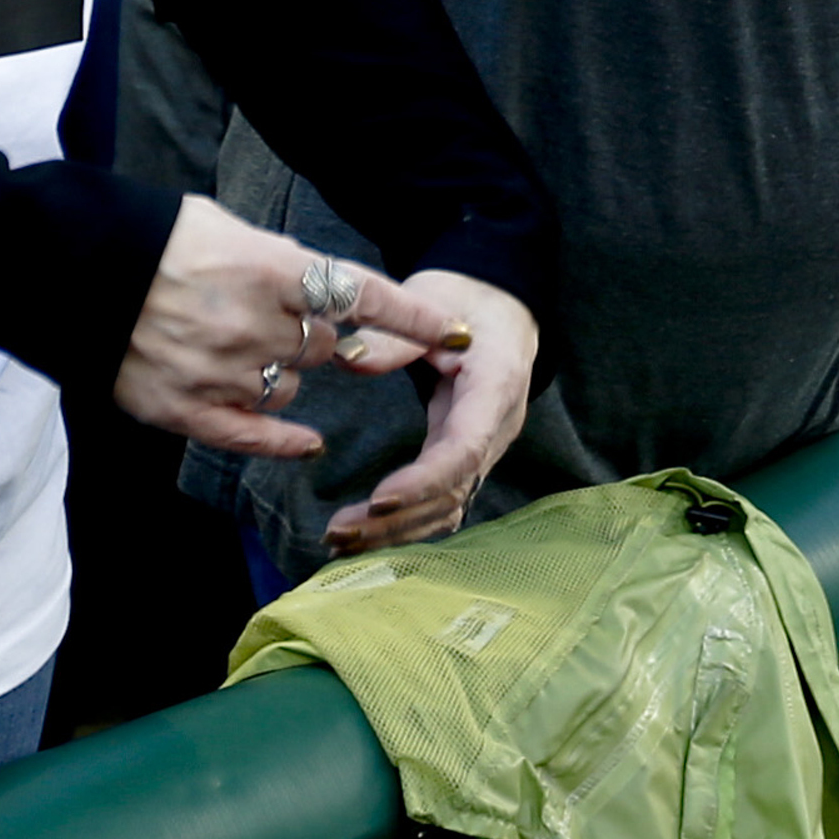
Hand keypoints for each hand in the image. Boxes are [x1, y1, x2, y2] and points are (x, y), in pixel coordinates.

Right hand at [110, 198, 470, 452]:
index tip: (457, 333)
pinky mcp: (183, 409)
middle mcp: (251, 323)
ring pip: (289, 389)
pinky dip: (282, 438)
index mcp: (267, 268)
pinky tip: (306, 441)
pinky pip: (252, 434)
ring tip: (240, 349)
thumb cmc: (158, 238)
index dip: (413, 318)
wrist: (77, 269)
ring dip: (283, 375)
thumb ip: (283, 266)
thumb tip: (328, 294)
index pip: (361, 295)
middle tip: (284, 321)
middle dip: (317, 338)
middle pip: (324, 347)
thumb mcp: (230, 229)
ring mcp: (217, 371)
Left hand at [327, 272, 535, 554]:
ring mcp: (486, 445)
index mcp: (497, 382)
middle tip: (338, 532)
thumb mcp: (431, 297)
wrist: (500, 305)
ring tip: (340, 541)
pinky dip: (407, 522)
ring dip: (398, 530)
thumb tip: (351, 359)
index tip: (378, 499)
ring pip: (449, 506)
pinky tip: (365, 534)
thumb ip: (394, 334)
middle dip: (398, 519)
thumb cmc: (465, 297)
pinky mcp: (468, 456)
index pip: (465, 447)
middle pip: (454, 490)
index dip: (424, 479)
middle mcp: (498, 425)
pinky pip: (443, 500)